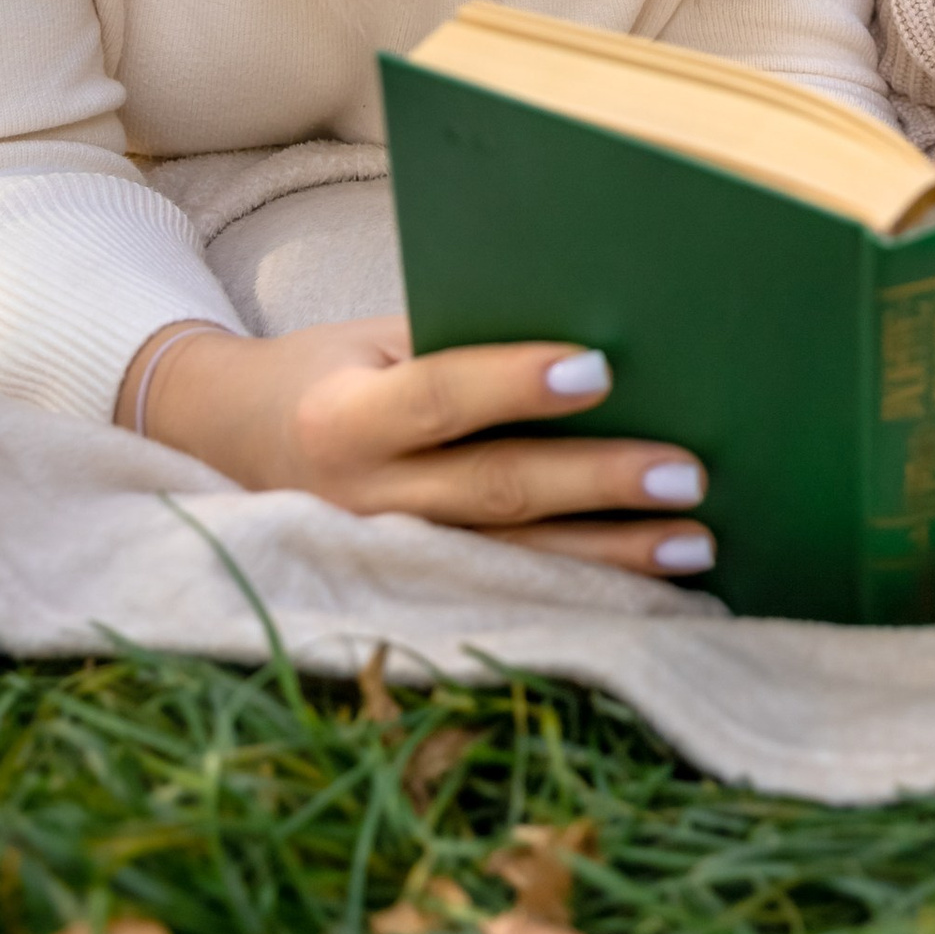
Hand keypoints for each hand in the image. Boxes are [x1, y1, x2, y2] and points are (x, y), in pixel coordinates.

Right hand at [116, 317, 712, 578]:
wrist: (237, 440)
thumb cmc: (336, 369)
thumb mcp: (374, 339)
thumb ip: (459, 340)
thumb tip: (600, 342)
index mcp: (341, 418)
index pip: (437, 397)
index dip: (514, 383)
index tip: (601, 366)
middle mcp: (361, 501)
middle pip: (493, 492)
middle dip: (597, 483)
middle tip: (689, 472)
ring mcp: (389, 562)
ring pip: (515, 561)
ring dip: (613, 554)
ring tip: (697, 541)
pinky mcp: (418, 594)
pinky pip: (514, 594)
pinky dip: (588, 589)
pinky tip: (658, 584)